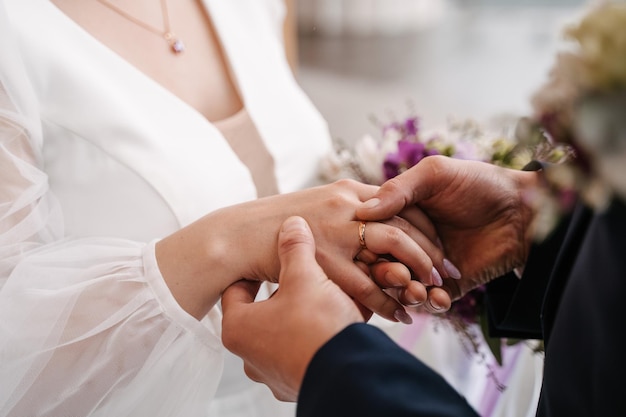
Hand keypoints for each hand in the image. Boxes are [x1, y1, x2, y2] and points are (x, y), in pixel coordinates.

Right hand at [157, 179, 446, 320]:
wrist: (238, 235)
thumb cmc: (277, 223)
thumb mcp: (317, 206)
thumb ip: (347, 210)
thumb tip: (375, 221)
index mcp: (348, 190)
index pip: (401, 202)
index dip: (426, 225)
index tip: (442, 244)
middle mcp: (347, 205)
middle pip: (404, 223)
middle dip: (430, 251)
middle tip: (446, 273)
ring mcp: (336, 230)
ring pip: (392, 249)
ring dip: (415, 273)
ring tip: (429, 293)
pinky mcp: (325, 259)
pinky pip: (365, 283)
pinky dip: (387, 301)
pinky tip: (400, 314)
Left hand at [221, 216, 363, 400]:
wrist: (350, 376)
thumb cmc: (317, 326)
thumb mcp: (306, 277)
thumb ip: (295, 248)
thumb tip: (291, 223)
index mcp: (238, 328)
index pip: (237, 288)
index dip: (256, 269)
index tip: (271, 257)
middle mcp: (250, 355)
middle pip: (266, 310)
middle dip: (290, 291)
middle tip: (308, 275)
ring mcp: (274, 373)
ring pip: (289, 330)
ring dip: (308, 311)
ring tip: (331, 294)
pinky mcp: (300, 383)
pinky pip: (307, 349)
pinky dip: (321, 332)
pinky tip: (343, 317)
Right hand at [356, 156, 538, 308]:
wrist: (525, 210)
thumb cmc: (480, 183)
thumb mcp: (435, 174)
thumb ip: (397, 190)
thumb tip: (361, 212)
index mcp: (400, 214)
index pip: (373, 234)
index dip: (369, 246)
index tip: (370, 252)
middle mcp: (411, 241)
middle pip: (384, 264)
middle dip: (387, 274)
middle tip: (399, 276)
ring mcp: (429, 264)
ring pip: (404, 286)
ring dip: (407, 292)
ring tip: (417, 291)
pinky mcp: (450, 285)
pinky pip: (432, 301)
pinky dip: (431, 303)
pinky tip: (437, 297)